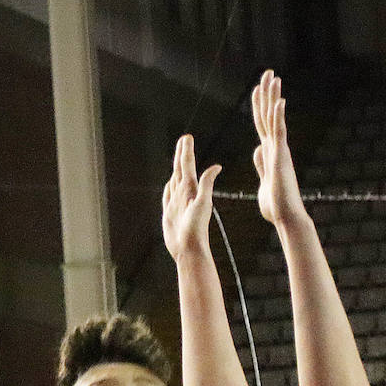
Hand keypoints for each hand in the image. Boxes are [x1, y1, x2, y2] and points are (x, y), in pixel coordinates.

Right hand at [161, 135, 221, 260]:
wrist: (189, 248)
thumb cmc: (196, 228)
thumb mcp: (203, 204)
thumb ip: (207, 185)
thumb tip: (217, 166)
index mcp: (191, 189)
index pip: (187, 165)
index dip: (186, 151)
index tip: (187, 137)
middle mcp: (184, 194)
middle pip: (181, 169)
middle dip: (182, 154)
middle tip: (184, 140)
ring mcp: (177, 203)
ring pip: (175, 180)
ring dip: (176, 168)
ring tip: (178, 158)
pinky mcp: (171, 213)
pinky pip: (168, 195)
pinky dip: (168, 186)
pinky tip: (170, 183)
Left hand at [250, 70, 306, 226]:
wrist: (285, 216)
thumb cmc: (275, 203)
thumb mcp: (264, 179)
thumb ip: (261, 163)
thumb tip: (258, 149)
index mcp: (268, 152)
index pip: (262, 123)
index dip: (259, 106)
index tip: (258, 89)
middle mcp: (275, 147)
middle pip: (269, 115)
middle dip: (267, 93)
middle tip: (268, 72)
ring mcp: (279, 150)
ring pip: (274, 118)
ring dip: (273, 97)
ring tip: (273, 77)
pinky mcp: (281, 157)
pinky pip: (279, 133)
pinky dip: (279, 116)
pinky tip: (279, 100)